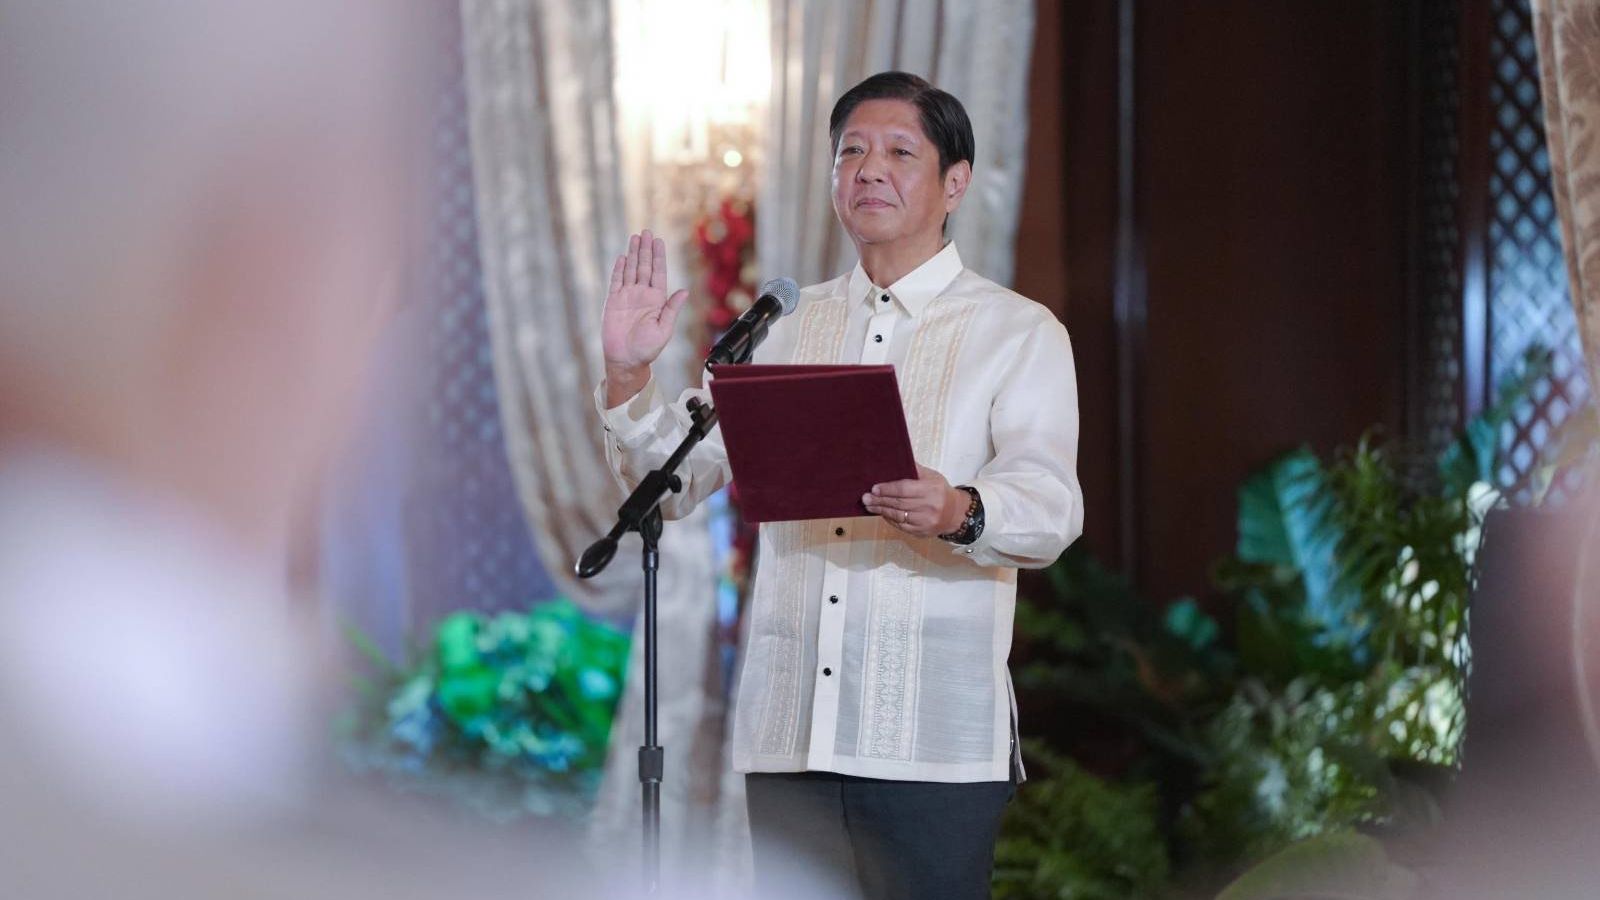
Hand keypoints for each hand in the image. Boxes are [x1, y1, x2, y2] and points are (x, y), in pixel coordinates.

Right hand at [601, 229, 688, 403]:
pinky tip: (621, 257)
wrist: (626, 360)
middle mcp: (642, 295)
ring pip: (630, 270)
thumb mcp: (664, 329)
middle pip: (644, 266)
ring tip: (635, 238)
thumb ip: (671, 309)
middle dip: (645, 249)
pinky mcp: (613, 302)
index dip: (658, 257)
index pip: (658, 273)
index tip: (658, 241)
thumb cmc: (647, 349)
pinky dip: (618, 269)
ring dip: (633, 254)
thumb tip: (684, 291)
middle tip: (646, 232)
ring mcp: (627, 297)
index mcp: (656, 300)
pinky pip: (616, 282)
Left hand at [862, 465, 967, 537]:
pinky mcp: (921, 532)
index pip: (904, 489)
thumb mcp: (932, 476)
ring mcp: (925, 521)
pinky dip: (890, 519)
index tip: (874, 488)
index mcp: (931, 490)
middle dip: (879, 500)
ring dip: (881, 510)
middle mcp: (929, 506)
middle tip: (865, 498)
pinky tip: (882, 513)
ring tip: (869, 505)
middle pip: (898, 503)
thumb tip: (894, 460)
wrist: (955, 513)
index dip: (887, 489)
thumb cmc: (940, 491)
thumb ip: (915, 470)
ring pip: (898, 515)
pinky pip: (901, 525)